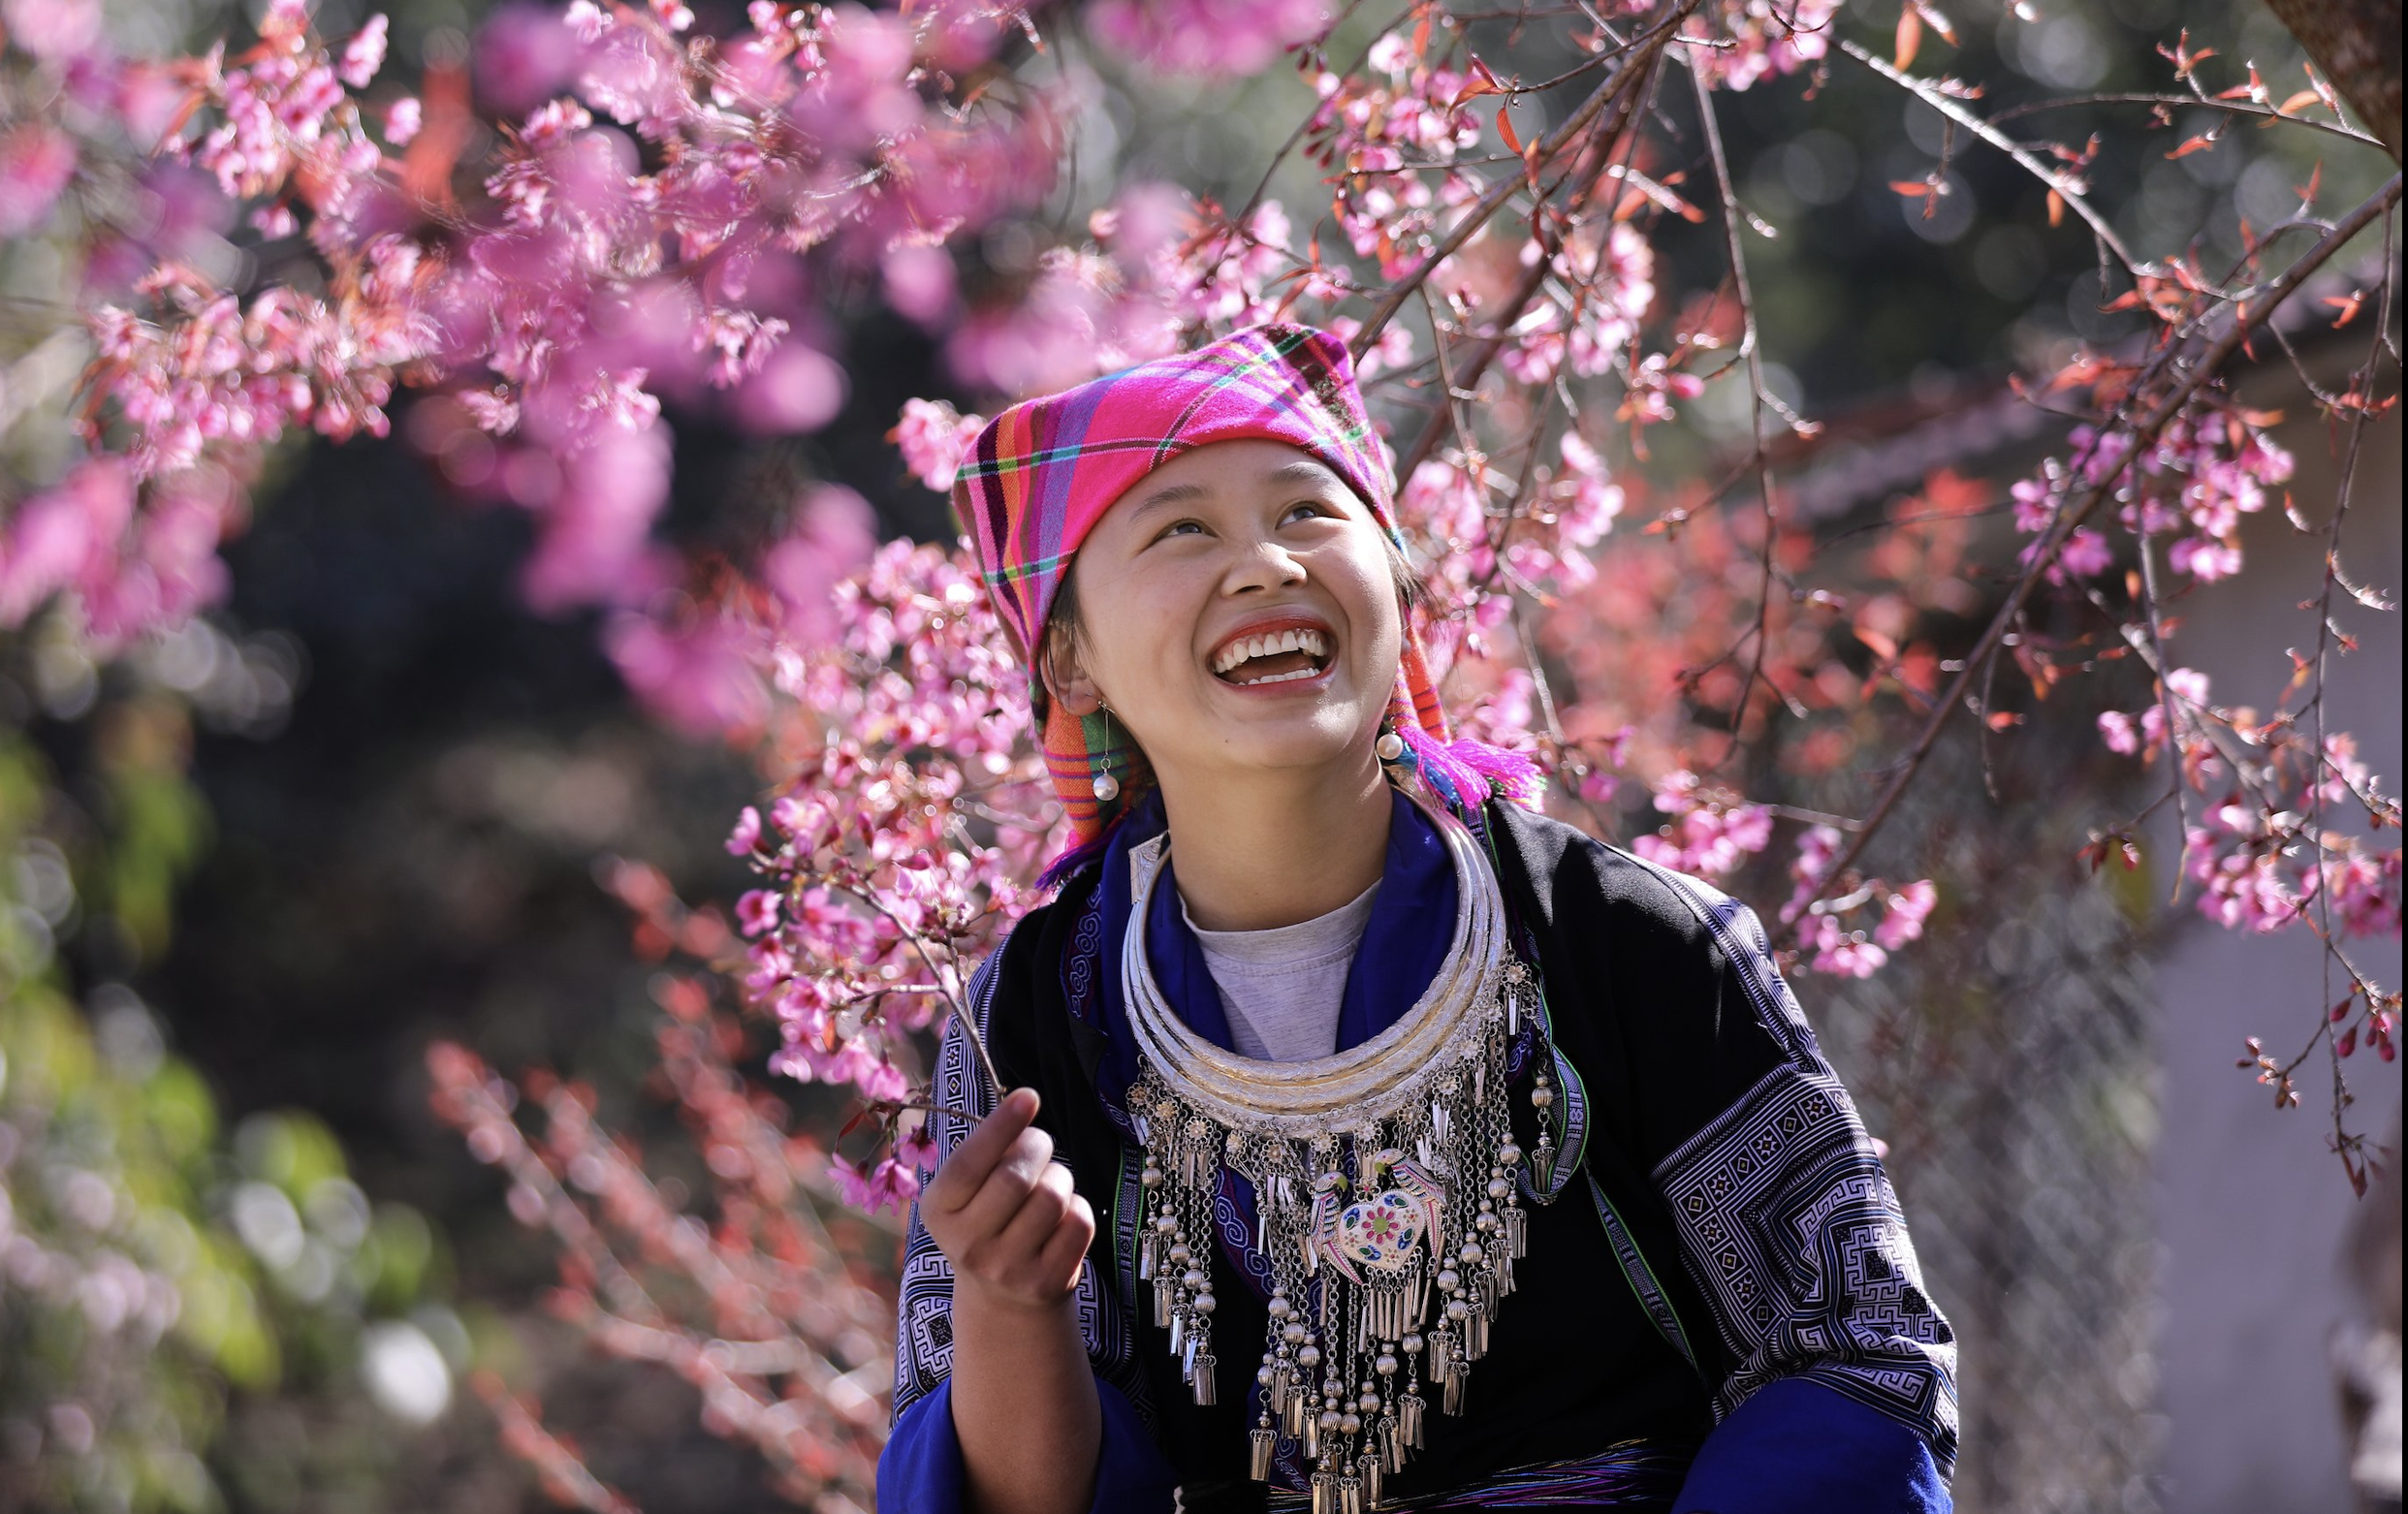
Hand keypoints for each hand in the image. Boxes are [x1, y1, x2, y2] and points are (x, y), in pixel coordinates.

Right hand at [920, 1088, 1094, 1312]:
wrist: (1002, 1301)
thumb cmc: (987, 1221)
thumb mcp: (966, 1194)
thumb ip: (986, 1155)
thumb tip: (1023, 1106)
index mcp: (939, 1212)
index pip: (968, 1164)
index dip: (1000, 1127)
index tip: (1027, 1096)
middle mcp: (967, 1246)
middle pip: (1016, 1177)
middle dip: (1037, 1147)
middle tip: (1039, 1144)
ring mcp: (1007, 1270)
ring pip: (1053, 1197)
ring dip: (1060, 1178)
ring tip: (1049, 1186)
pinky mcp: (1046, 1284)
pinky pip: (1078, 1223)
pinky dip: (1078, 1208)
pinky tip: (1062, 1218)